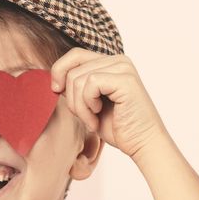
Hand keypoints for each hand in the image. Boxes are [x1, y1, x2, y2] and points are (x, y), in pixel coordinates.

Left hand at [49, 49, 165, 159]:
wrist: (143, 145)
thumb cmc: (120, 128)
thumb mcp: (91, 103)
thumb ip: (78, 87)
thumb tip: (55, 78)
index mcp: (111, 63)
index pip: (75, 55)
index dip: (59, 71)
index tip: (56, 91)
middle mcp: (119, 61)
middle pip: (73, 68)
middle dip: (71, 98)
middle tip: (84, 117)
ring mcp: (123, 68)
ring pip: (78, 78)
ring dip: (79, 106)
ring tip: (93, 120)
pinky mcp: (125, 79)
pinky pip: (89, 84)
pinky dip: (87, 106)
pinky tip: (97, 118)